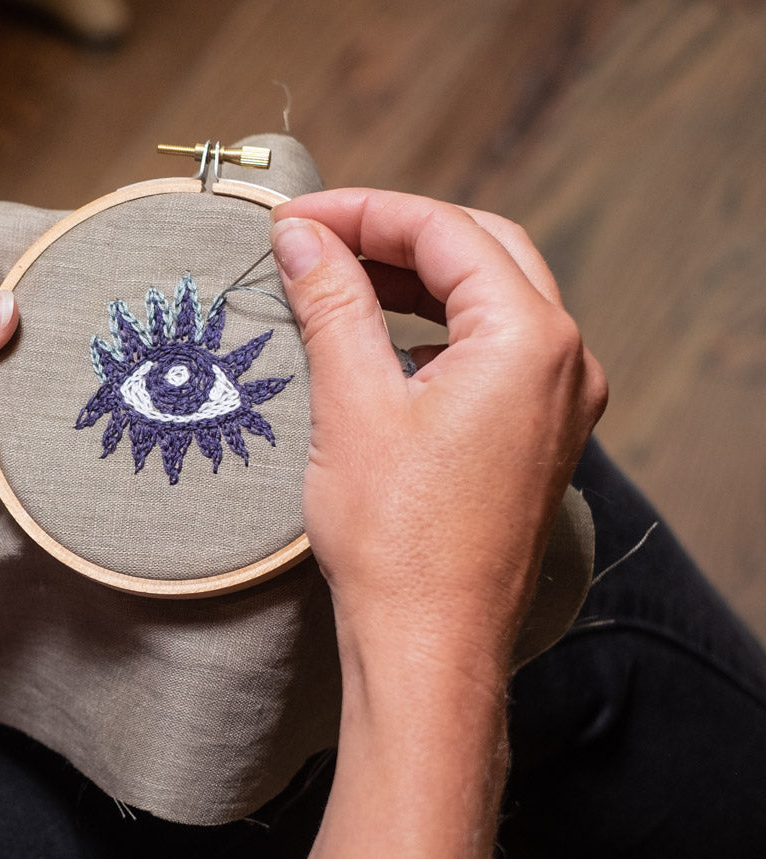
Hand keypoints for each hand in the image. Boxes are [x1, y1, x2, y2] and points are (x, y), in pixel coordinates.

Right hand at [270, 190, 605, 858]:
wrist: (428, 645)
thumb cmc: (397, 538)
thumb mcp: (351, 402)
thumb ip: (332, 302)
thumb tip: (301, 237)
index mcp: (530, 339)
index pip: (446, 232)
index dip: (364, 213)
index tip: (294, 220)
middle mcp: (564, 362)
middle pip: (481, 250)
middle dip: (395, 233)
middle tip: (316, 237)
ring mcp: (558, 402)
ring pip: (491, 297)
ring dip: (415, 278)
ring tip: (338, 276)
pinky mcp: (537, 437)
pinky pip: (494, 349)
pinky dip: (436, 325)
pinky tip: (381, 335)